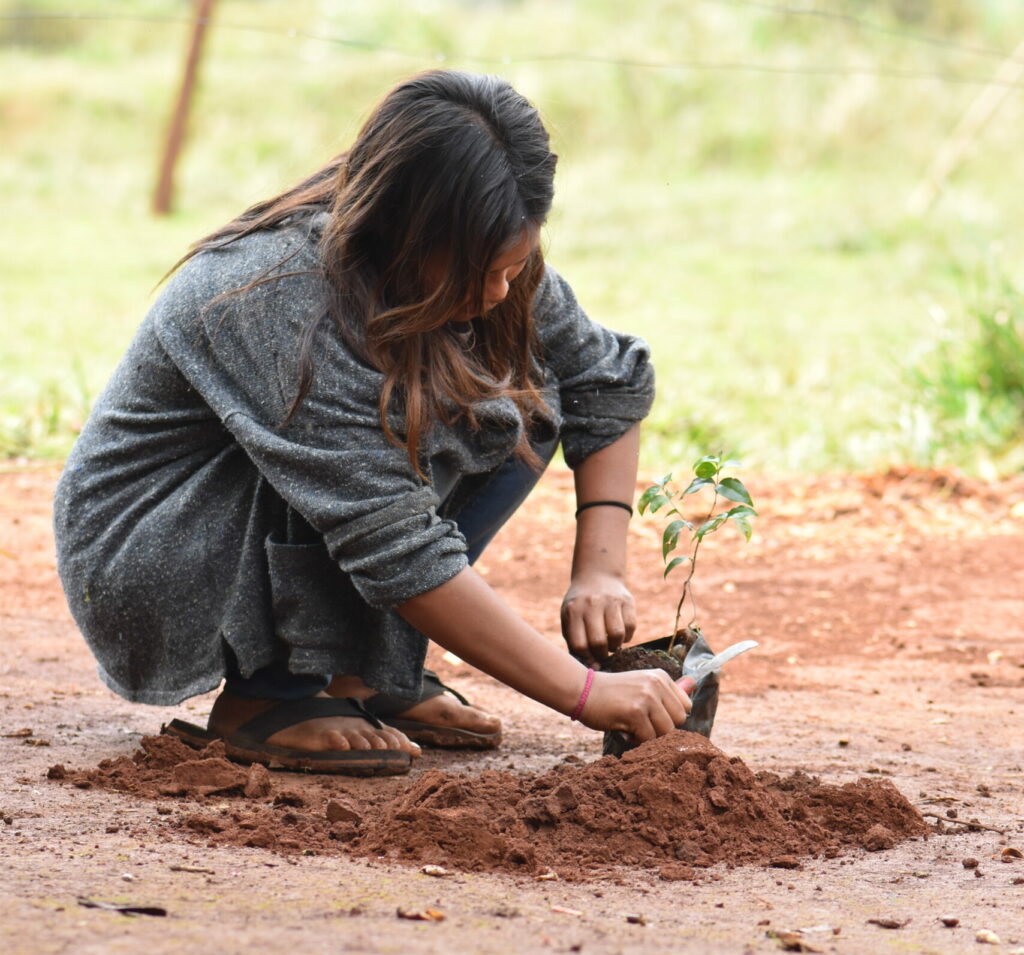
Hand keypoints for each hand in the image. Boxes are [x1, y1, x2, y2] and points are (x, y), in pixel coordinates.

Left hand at [560, 571, 636, 660]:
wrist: (596, 576)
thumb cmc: (579, 606)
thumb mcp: (569, 618)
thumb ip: (574, 641)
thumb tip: (589, 667)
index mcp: (573, 611)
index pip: (579, 645)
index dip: (586, 658)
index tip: (591, 661)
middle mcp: (591, 604)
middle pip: (599, 642)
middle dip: (602, 655)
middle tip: (602, 655)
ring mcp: (610, 600)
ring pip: (617, 635)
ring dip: (615, 646)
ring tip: (611, 645)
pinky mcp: (627, 600)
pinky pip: (631, 626)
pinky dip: (627, 637)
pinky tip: (621, 635)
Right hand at [576, 668, 691, 740]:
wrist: (581, 691)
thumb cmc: (611, 693)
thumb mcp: (641, 685)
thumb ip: (667, 690)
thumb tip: (695, 683)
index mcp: (661, 676)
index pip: (685, 707)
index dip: (669, 717)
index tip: (651, 716)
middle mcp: (656, 684)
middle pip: (678, 721)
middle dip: (661, 728)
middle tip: (639, 722)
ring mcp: (647, 697)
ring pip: (665, 732)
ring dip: (648, 736)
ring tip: (631, 726)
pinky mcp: (635, 712)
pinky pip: (648, 739)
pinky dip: (635, 740)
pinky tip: (622, 729)